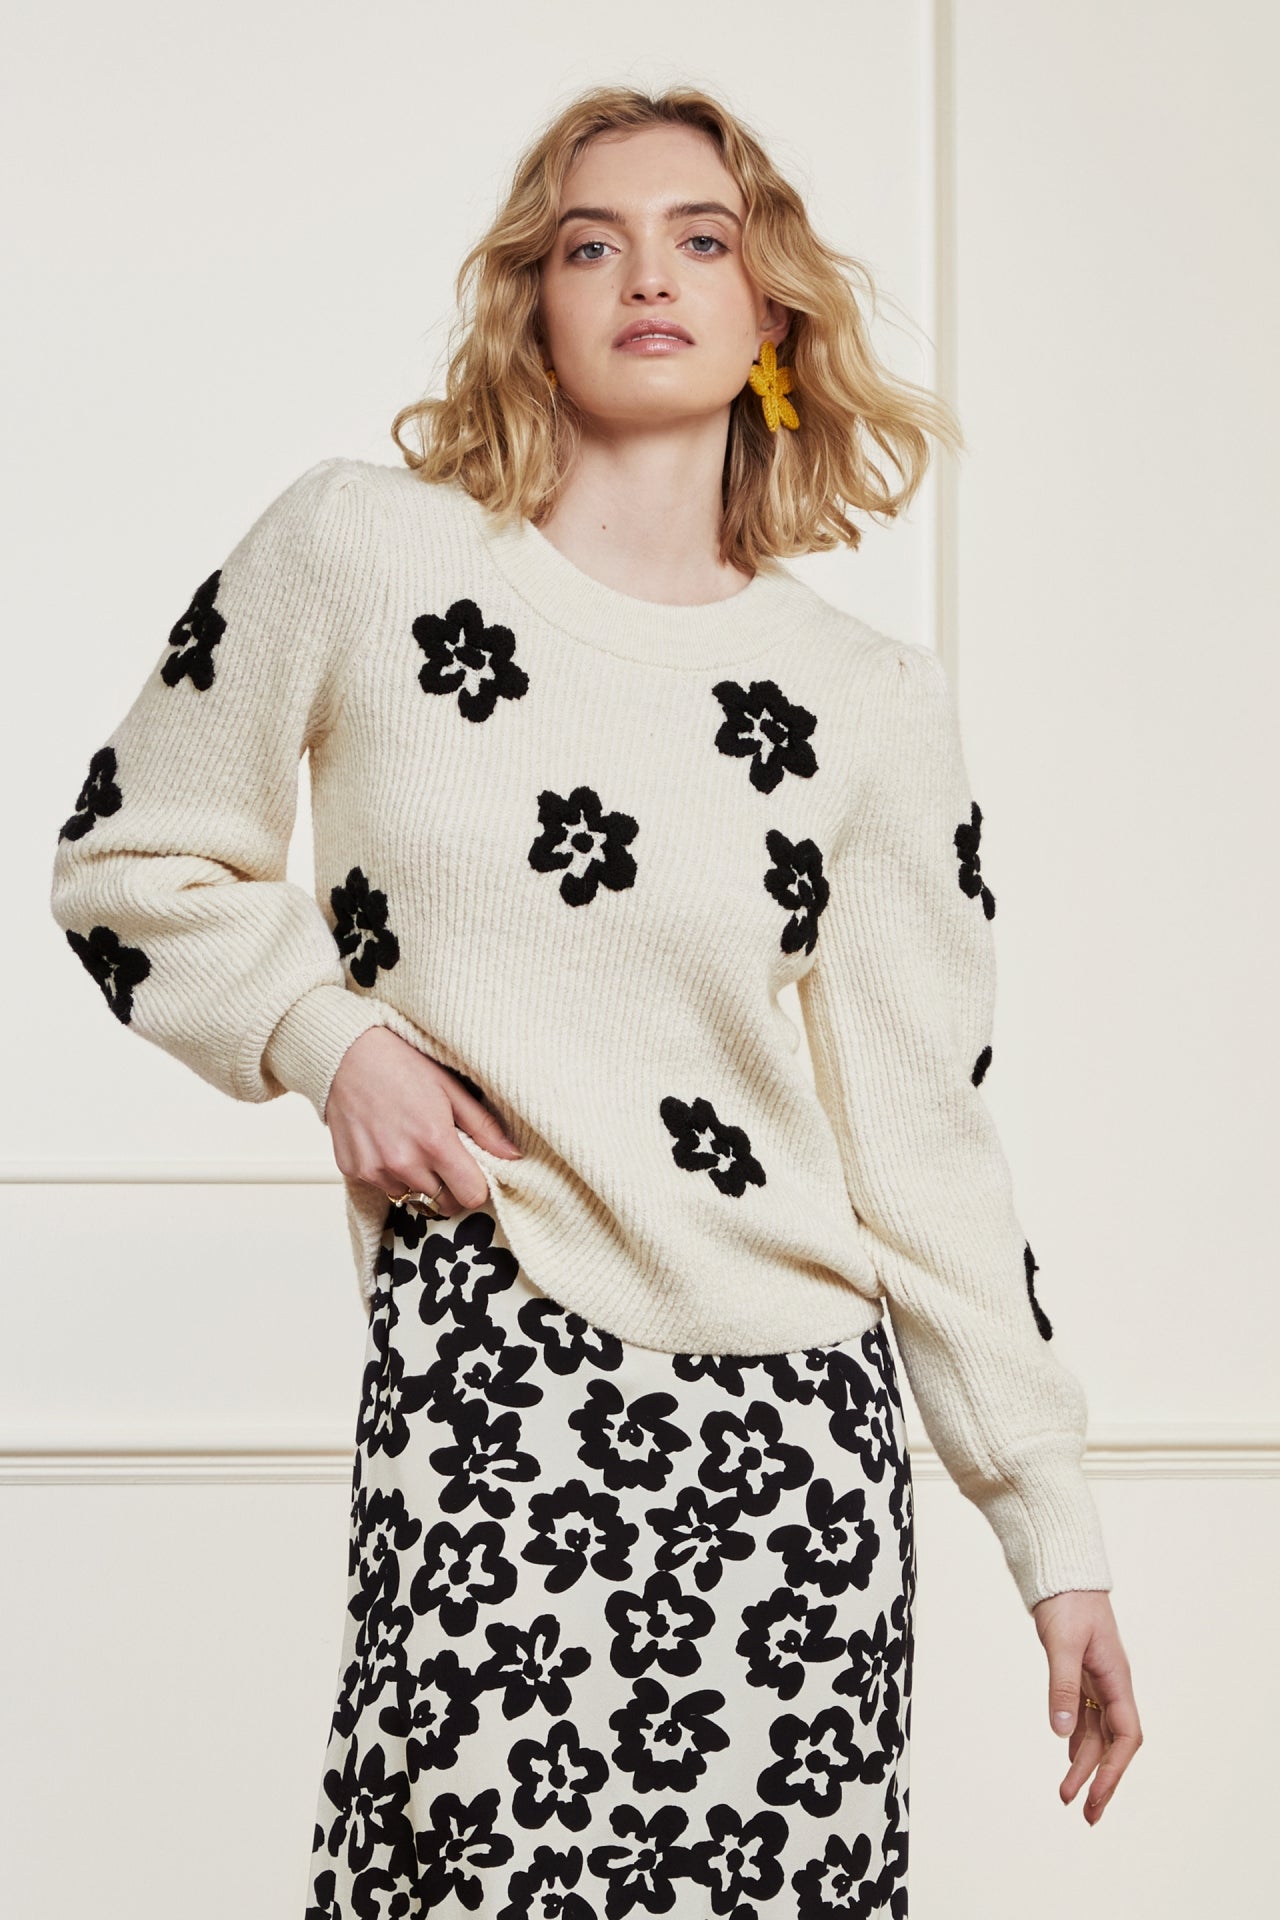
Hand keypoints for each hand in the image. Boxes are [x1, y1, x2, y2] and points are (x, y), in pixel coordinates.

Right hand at [324, 1026, 522, 1215]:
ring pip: (412, 1198)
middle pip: (443, 1204)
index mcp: (435, 1142)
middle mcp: (403, 1162)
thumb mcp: (451, 1088)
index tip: (473, 1171)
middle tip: (445, 1159)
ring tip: (413, 1145)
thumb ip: (484, 1127)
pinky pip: (384, 1187)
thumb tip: (513, 1155)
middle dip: (450, 1187)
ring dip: (419, 1181)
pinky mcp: (353, 1170)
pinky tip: (389, 1144)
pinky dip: (391, 1174)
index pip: (471, 1196)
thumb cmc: (402, 1064)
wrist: (347, 1054)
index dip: (477, 1186)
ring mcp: (375, 1169)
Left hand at [1031, 1589, 1141, 1823]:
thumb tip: (1060, 1733)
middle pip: (1112, 1742)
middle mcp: (1111, 1684)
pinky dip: (1077, 1740)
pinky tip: (1068, 1757)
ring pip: (1096, 1732)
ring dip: (1085, 1765)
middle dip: (1101, 1779)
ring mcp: (1097, 1679)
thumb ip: (1062, 1686)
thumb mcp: (1062, 1642)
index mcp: (1117, 1679)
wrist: (1062, 1571)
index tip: (1095, 1794)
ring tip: (1069, 1797)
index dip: (1113, 1768)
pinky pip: (1084, 1716)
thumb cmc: (1067, 1601)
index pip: (1126, 1735)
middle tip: (1086, 1816)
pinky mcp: (1081, 1673)